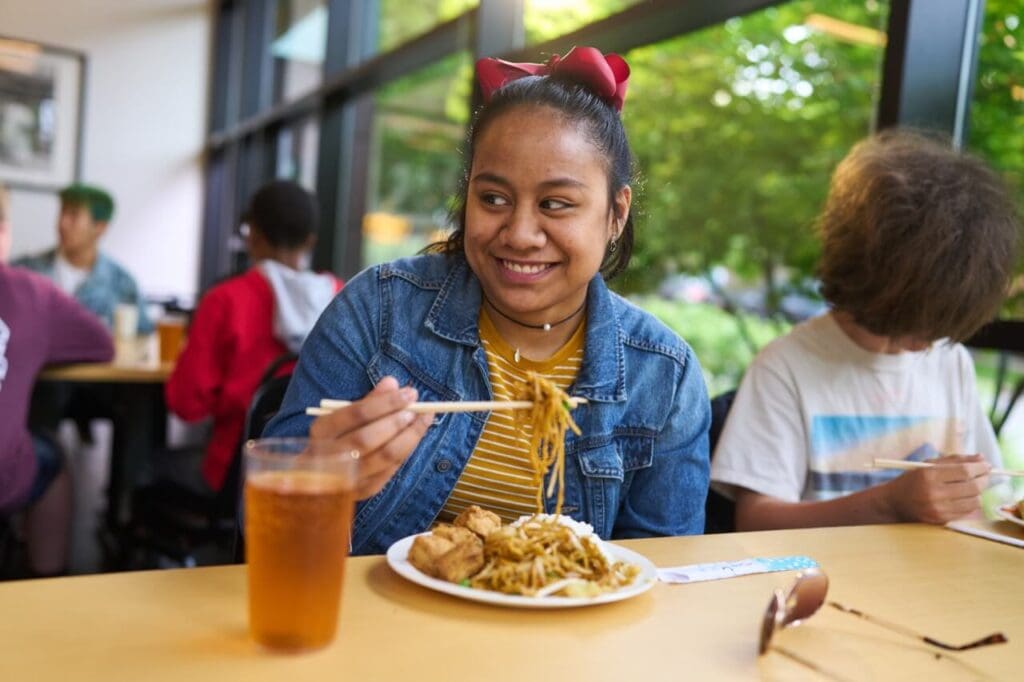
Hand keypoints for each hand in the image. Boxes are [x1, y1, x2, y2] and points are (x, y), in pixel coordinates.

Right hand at [309, 376, 432, 499]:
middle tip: (417, 410)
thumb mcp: (343, 415)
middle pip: (368, 438)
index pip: (356, 414)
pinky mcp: (364, 490)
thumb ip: (368, 400)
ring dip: (409, 436)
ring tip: (423, 421)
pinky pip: (391, 469)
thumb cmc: (336, 437)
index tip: (409, 393)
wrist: (321, 477)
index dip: (386, 402)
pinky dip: (406, 451)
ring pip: (384, 456)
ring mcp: (346, 478)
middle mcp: (330, 456)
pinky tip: (414, 437)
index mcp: (321, 431)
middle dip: (397, 421)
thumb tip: (393, 383)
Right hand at [883, 455, 990, 523]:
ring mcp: (939, 509)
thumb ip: (955, 460)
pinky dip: (971, 503)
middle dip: (983, 479)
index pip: (964, 471)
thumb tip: (982, 459)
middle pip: (973, 487)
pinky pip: (968, 512)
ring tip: (973, 486)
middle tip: (984, 475)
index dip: (980, 468)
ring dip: (978, 493)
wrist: (894, 503)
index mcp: (929, 475)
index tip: (986, 465)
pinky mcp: (942, 520)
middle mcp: (934, 493)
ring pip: (974, 501)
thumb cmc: (912, 480)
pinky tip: (965, 497)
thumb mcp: (928, 465)